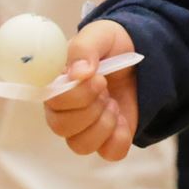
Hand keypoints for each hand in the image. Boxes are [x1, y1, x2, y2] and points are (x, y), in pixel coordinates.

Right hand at [43, 20, 138, 161]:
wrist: (138, 57)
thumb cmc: (111, 45)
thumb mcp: (100, 35)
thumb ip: (84, 49)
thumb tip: (79, 72)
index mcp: (55, 83)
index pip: (49, 101)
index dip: (75, 95)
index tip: (98, 79)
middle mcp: (62, 109)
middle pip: (61, 126)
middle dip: (91, 108)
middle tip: (106, 88)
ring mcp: (83, 128)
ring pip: (80, 145)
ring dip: (103, 124)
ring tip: (113, 103)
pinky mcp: (105, 140)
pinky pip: (108, 153)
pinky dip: (119, 137)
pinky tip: (123, 119)